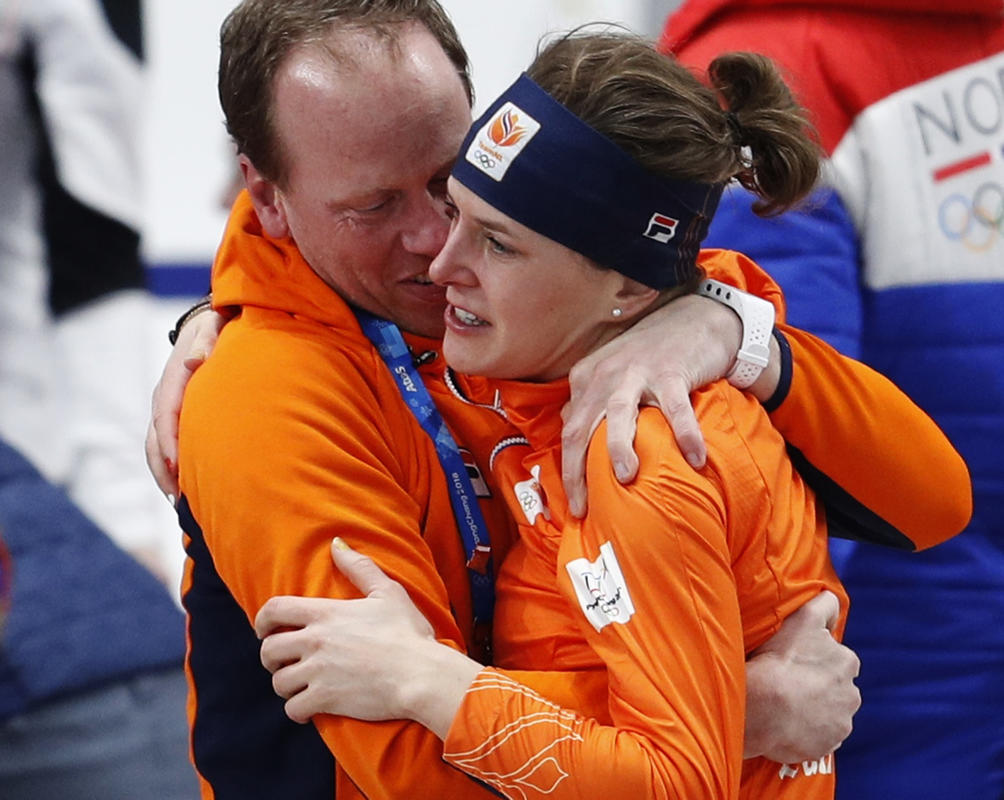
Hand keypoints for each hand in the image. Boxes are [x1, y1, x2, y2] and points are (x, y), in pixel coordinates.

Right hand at [144, 309, 224, 498]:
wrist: (208, 325)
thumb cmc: (218, 328)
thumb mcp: (214, 327)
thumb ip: (208, 341)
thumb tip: (196, 360)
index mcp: (174, 379)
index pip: (166, 415)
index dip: (169, 442)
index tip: (177, 466)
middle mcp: (163, 397)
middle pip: (155, 440)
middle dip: (164, 471)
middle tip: (180, 500)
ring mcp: (164, 409)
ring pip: (154, 448)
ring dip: (165, 476)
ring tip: (181, 505)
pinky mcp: (170, 418)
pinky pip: (163, 448)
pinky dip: (169, 471)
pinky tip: (184, 492)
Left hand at [255, 539, 479, 734]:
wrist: (420, 675)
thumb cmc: (408, 633)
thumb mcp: (388, 592)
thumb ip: (359, 566)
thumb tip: (337, 543)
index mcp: (326, 613)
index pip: (275, 610)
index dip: (262, 620)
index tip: (264, 630)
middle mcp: (315, 641)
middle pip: (269, 650)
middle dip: (271, 658)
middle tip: (284, 662)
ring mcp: (318, 672)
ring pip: (279, 682)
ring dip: (287, 685)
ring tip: (301, 686)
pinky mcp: (325, 700)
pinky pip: (293, 709)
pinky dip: (298, 711)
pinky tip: (311, 709)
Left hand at [562, 294, 741, 516]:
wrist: (692, 319)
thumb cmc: (650, 357)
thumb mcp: (611, 376)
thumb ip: (590, 403)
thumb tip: (571, 438)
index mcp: (586, 380)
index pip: (568, 431)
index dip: (567, 470)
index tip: (574, 506)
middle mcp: (604, 375)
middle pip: (581, 427)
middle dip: (577, 469)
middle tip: (583, 506)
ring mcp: (637, 372)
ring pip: (618, 412)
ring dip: (619, 446)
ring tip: (625, 477)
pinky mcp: (671, 370)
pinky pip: (675, 408)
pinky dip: (685, 433)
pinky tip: (696, 459)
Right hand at [743, 590, 859, 762]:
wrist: (765, 707)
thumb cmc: (781, 660)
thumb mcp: (803, 618)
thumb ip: (824, 605)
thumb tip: (834, 599)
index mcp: (848, 662)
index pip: (838, 658)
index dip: (816, 659)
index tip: (797, 661)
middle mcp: (852, 693)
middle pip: (835, 687)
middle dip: (818, 686)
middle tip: (789, 683)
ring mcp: (840, 721)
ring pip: (829, 712)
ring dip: (813, 709)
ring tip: (785, 705)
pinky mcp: (828, 744)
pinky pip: (820, 736)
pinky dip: (808, 731)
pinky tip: (787, 723)